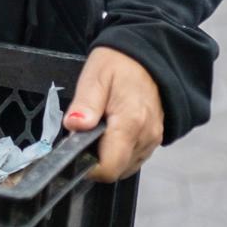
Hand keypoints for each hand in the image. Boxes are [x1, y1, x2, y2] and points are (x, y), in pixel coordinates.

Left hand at [64, 45, 163, 181]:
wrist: (148, 56)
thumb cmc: (118, 63)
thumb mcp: (94, 77)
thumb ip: (84, 105)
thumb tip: (73, 126)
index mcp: (130, 122)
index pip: (109, 167)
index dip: (87, 166)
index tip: (72, 149)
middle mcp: (146, 136)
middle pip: (116, 170)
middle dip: (93, 159)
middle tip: (81, 134)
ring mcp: (153, 139)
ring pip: (125, 166)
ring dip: (106, 155)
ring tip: (95, 129)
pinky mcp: (154, 138)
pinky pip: (133, 157)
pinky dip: (118, 151)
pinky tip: (108, 131)